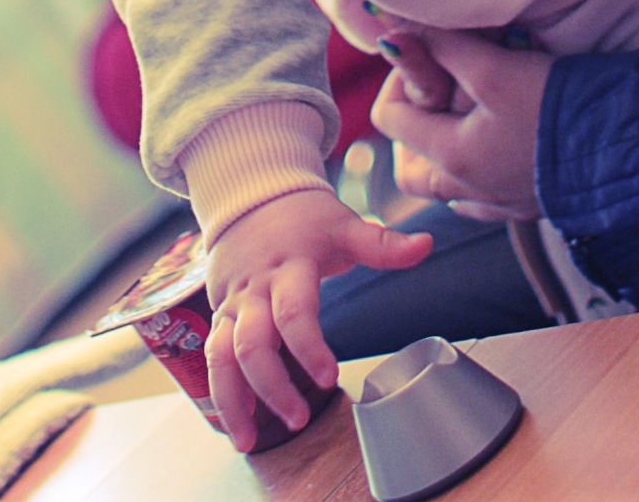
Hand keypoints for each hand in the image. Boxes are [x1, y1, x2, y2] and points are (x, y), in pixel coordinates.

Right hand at [205, 188, 431, 449]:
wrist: (249, 197)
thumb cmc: (302, 217)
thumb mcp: (342, 225)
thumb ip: (382, 243)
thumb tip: (426, 246)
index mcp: (289, 267)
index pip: (293, 312)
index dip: (308, 348)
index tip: (328, 378)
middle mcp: (256, 290)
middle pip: (252, 343)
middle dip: (272, 386)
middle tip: (300, 419)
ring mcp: (234, 305)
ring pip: (221, 356)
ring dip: (234, 400)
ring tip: (251, 441)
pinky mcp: (220, 316)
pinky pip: (212, 358)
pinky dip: (221, 393)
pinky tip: (238, 425)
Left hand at [371, 28, 549, 221]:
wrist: (624, 148)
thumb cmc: (556, 108)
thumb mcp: (495, 67)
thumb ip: (442, 47)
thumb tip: (391, 30)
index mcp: (451, 159)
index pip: (388, 119)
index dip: (398, 79)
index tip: (430, 55)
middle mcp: (467, 192)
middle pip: (410, 164)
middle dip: (416, 121)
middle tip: (439, 88)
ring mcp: (498, 204)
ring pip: (445, 182)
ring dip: (444, 146)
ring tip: (466, 110)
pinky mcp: (526, 205)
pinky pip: (480, 193)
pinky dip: (476, 166)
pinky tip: (495, 141)